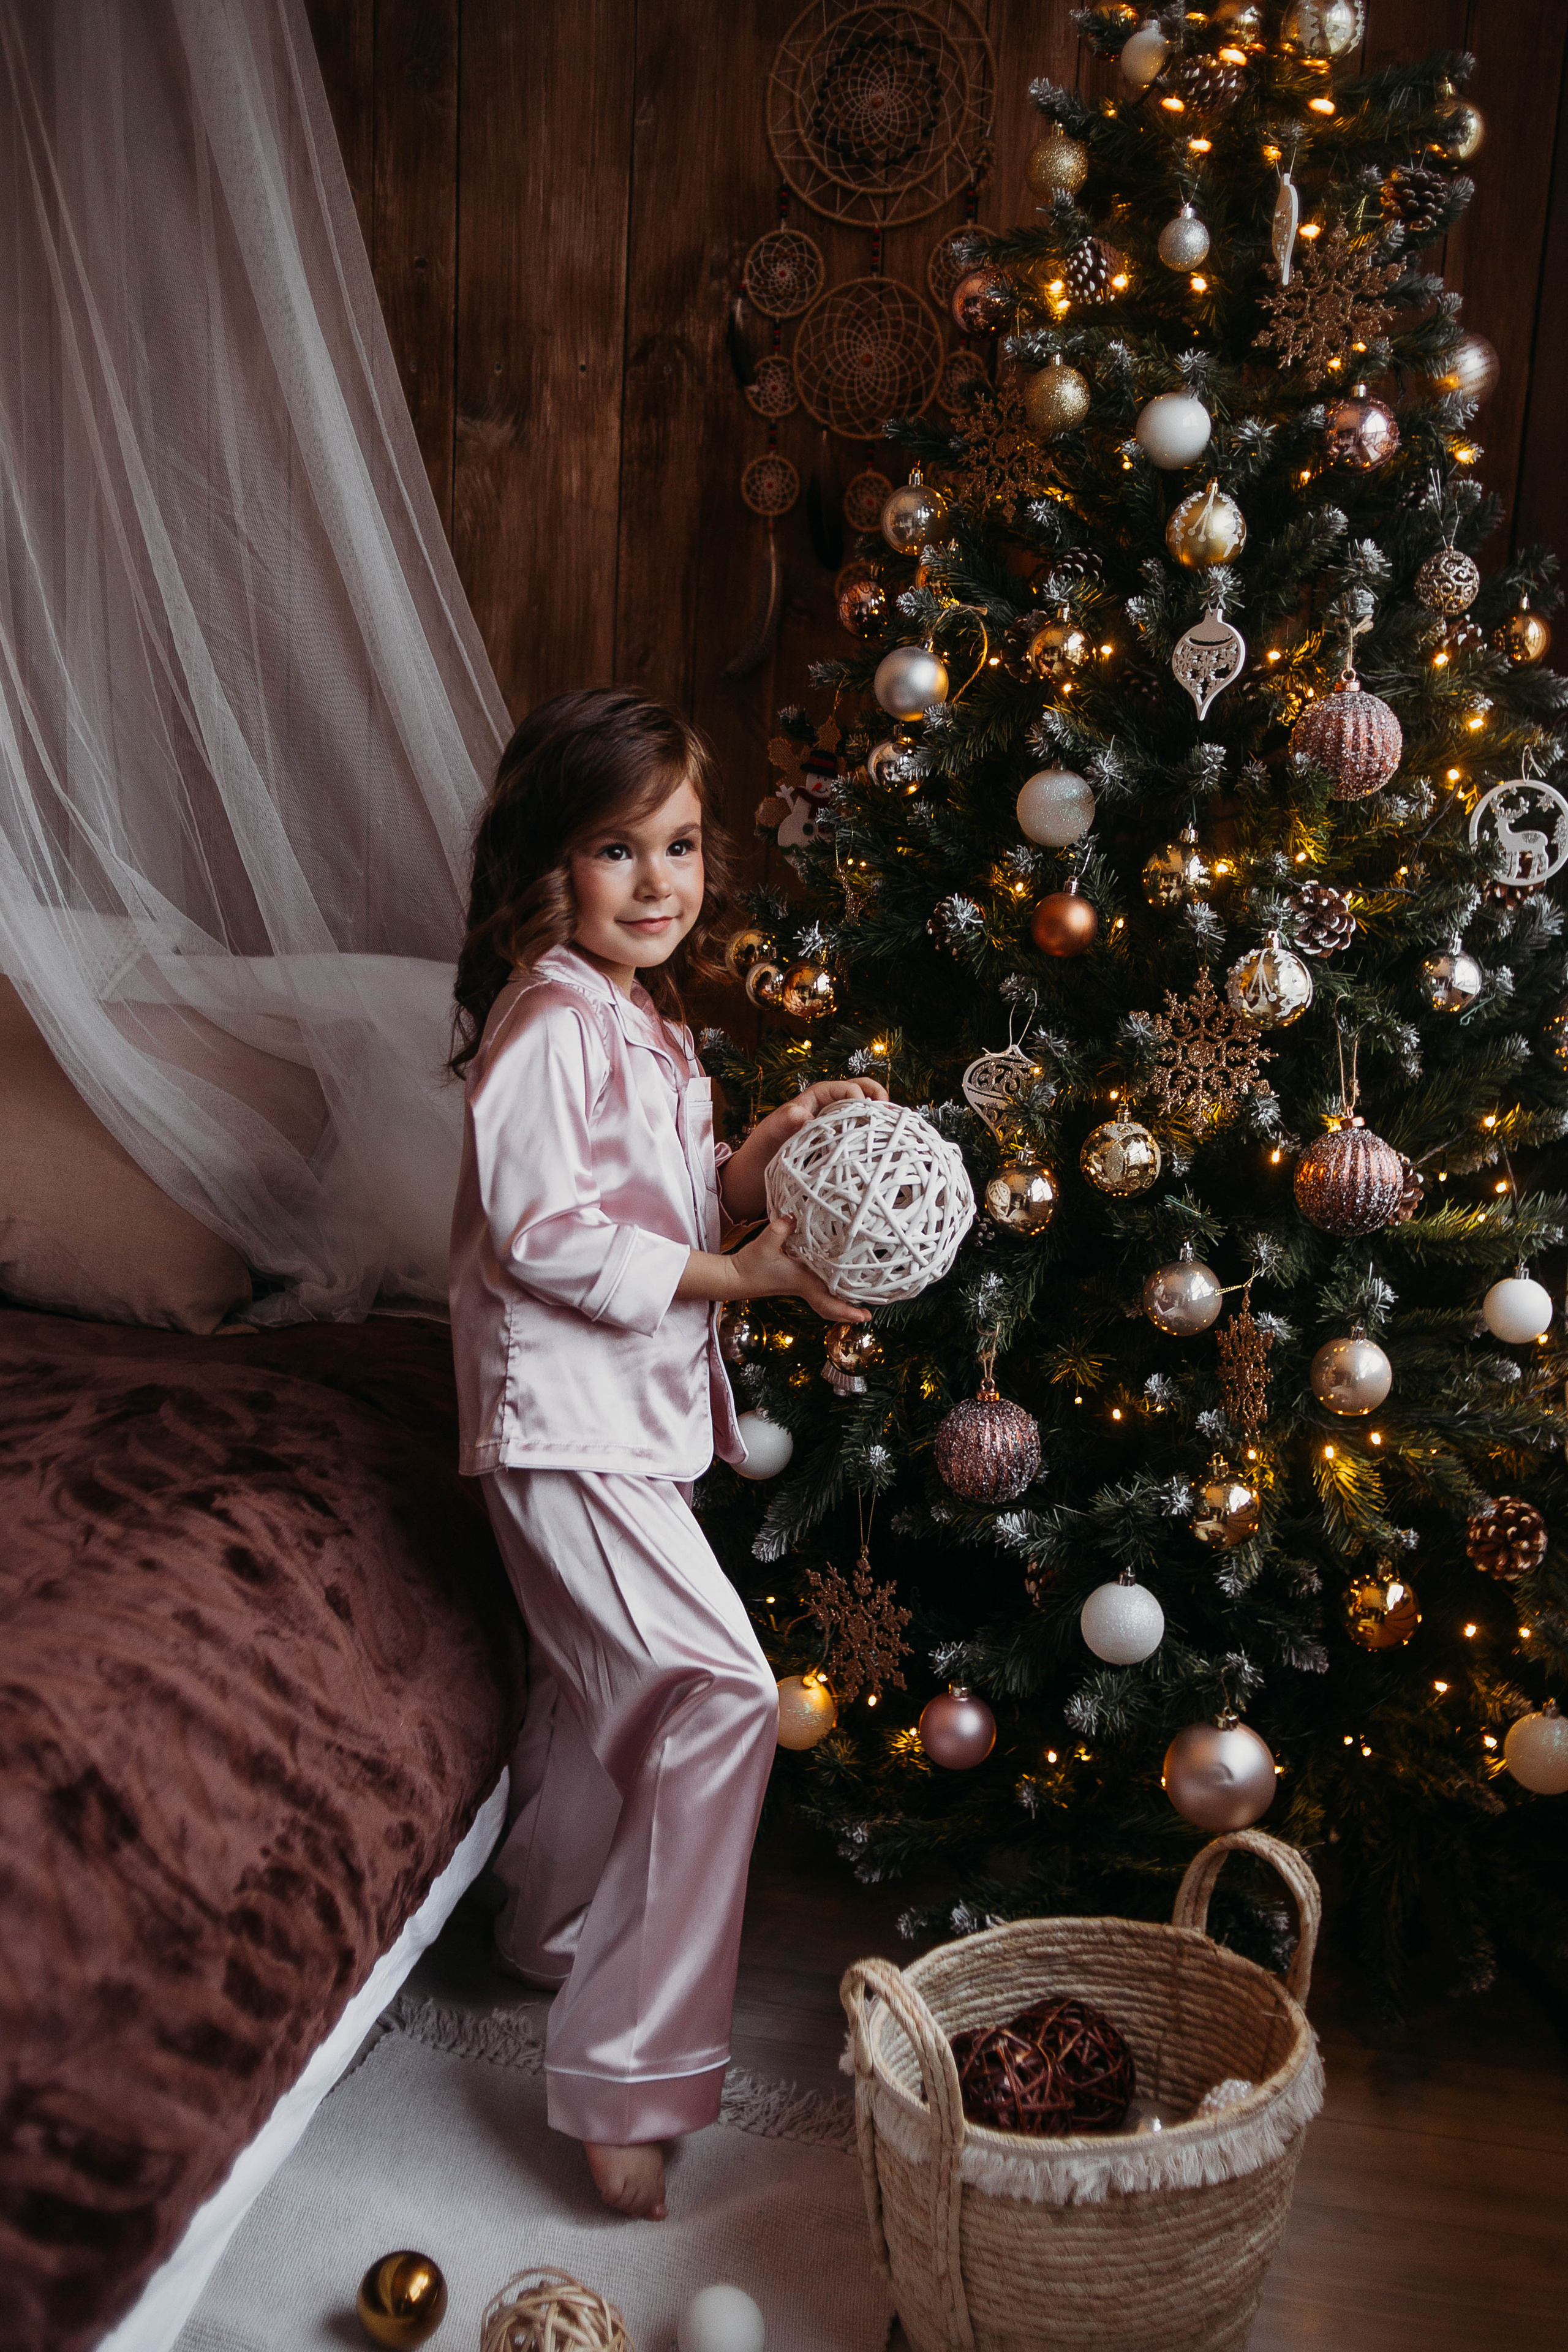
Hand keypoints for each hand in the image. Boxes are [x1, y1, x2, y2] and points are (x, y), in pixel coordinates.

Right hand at [730, 1214, 868, 1323]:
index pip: (827, 1301)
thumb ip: (778, 1230)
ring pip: (826, 1300)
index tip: (863, 1316)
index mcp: (802, 1282)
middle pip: (831, 1307)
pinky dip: (831, 1291)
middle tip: (868, 1313)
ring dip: (842, 1302)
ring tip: (860, 1300)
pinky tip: (838, 1281)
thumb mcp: (763, 1245)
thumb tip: (793, 1216)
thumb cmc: (749, 1265)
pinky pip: (820, 1289)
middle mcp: (805, 1286)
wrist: (734, 1278)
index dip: (846, 1310)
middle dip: (849, 1312)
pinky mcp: (797, 1280)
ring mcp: (801, 1285)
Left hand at [749, 1076, 889, 1160]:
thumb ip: (786, 1121)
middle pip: (864, 1093)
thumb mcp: (772, 1131)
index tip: (866, 1115)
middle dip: (880, 1100)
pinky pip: (861, 1134)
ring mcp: (838, 1123)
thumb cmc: (765, 1144)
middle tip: (891, 1116)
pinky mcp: (840, 1141)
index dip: (860, 1098)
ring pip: (866, 1113)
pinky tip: (883, 1149)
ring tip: (895, 1130)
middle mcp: (831, 1106)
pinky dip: (874, 1137)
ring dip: (881, 1119)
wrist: (759, 1168)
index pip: (848, 1089)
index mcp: (818, 1096)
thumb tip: (805, 1117)